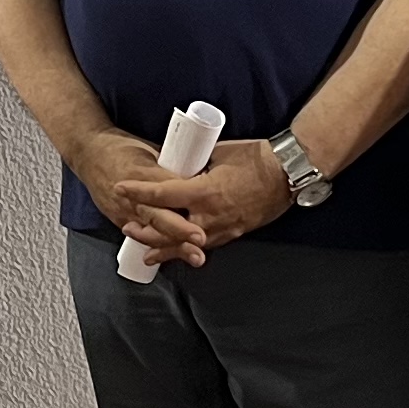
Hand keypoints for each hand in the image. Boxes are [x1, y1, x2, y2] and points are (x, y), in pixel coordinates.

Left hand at [69, 128, 293, 266]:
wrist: (288, 174)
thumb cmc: (256, 158)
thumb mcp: (219, 154)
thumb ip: (197, 164)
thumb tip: (178, 162)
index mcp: (205, 191)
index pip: (163, 195)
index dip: (138, 193)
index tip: (120, 188)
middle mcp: (210, 215)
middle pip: (168, 230)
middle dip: (146, 231)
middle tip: (127, 226)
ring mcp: (222, 228)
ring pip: (185, 245)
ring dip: (163, 247)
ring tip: (146, 250)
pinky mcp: (233, 234)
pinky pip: (204, 246)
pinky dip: (187, 250)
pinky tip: (179, 253)